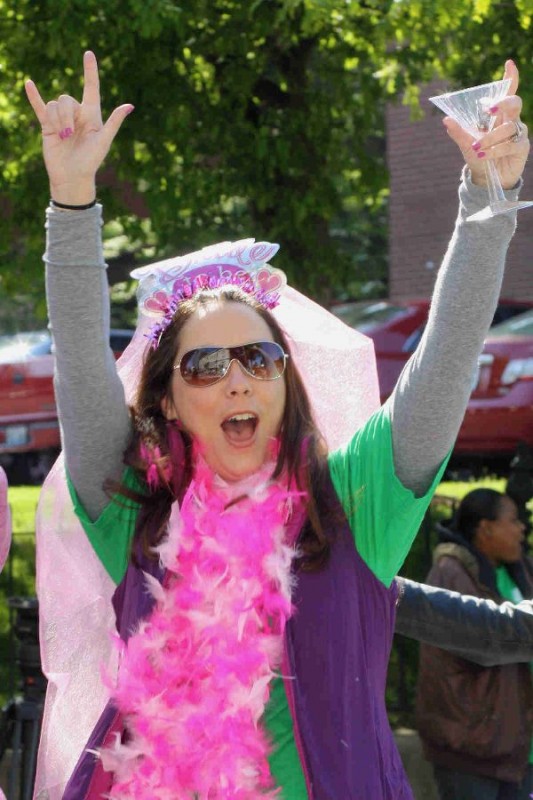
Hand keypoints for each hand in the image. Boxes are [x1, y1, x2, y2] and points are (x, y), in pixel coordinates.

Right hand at [25, 51, 132, 204]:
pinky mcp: (48, 126)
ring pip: (55, 105)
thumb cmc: (91, 162)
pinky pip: (40, 107)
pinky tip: (28, 84)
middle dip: (66, 116)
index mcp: (92, 115)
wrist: (72, 177)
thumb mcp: (104, 141)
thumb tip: (129, 105)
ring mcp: (61, 120)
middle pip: (67, 100)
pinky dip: (34, 96)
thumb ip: (114, 122)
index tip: (89, 53)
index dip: (90, 71)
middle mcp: (77, 114)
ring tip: (62, 137)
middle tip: (69, 135)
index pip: (91, 88)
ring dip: (57, 120)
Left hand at [443, 59, 528, 189]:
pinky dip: (495, 150)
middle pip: (514, 103)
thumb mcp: (465, 144)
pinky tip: (484, 155)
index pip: (507, 92)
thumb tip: (446, 119)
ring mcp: (518, 133)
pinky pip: (510, 145)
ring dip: (491, 137)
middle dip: (503, 103)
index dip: (510, 78)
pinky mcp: (521, 147)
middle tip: (489, 110)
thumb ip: (458, 132)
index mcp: (498, 114)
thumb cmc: (478, 156)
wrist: (486, 178)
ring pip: (508, 128)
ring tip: (477, 147)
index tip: (508, 64)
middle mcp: (510, 120)